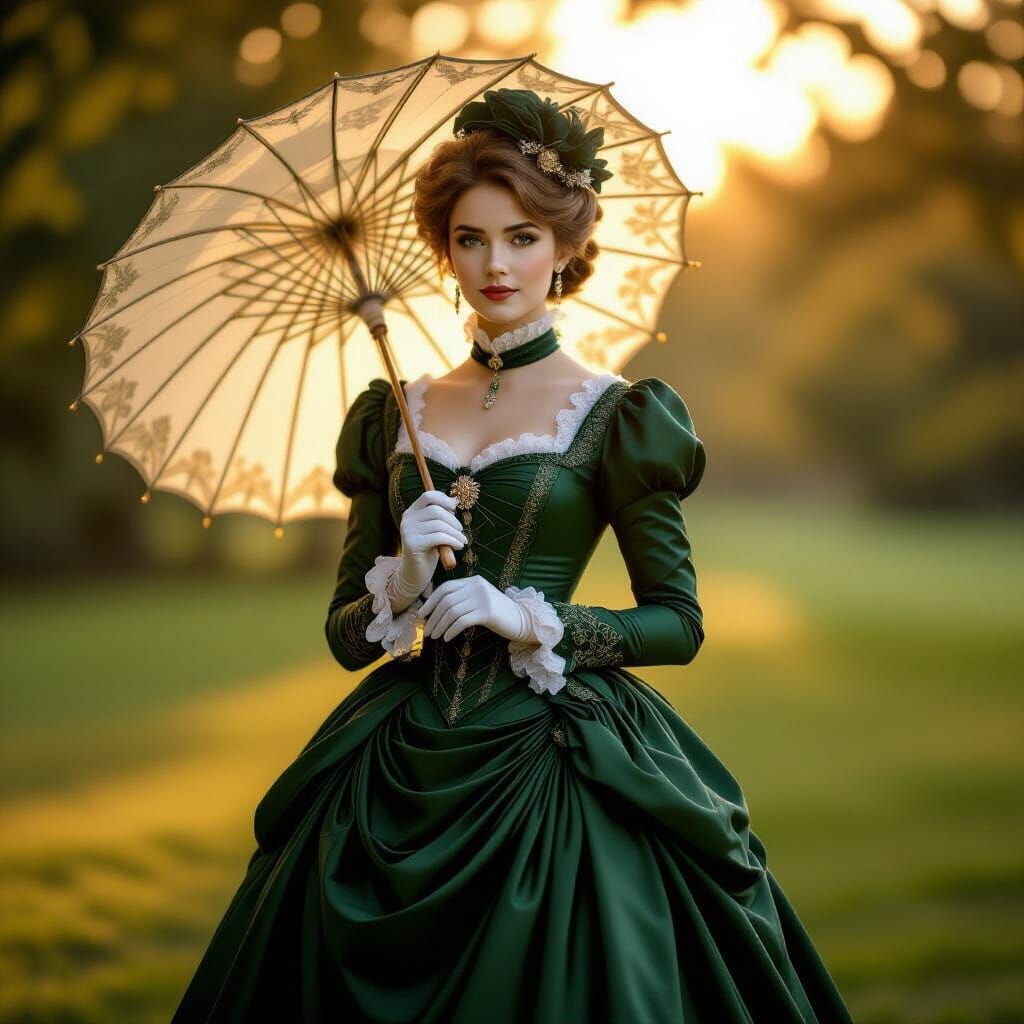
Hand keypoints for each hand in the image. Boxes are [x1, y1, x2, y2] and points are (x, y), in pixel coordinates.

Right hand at [389, 490, 466, 610]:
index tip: (455, 508)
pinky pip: (438, 537)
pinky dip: (452, 540)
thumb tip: (455, 500)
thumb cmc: (428, 551)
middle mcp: (407, 519)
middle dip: (453, 520)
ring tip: (462, 541)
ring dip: (455, 532)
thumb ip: (441, 516)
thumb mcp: (434, 530)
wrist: (414, 574)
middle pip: (435, 510)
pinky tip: (458, 546)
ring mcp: (408, 531)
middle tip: (461, 531)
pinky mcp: (413, 544)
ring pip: (438, 524)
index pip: (428, 496)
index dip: (444, 499)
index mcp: (412, 513)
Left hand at [419, 576, 533, 643]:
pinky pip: (461, 621)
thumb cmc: (499, 614)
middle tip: (426, 630)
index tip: (422, 614)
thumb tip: (436, 609)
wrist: (523, 621)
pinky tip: (447, 638)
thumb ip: (463, 599)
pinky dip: (451, 630)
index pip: (446, 587)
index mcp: (474, 581)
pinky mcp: (487, 612)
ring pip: (451, 612)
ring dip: (440, 626)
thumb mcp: (480, 600)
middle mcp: (477, 586)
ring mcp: (482, 598)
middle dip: (433, 617)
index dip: (431, 601)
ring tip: (434, 636)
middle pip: (446, 600)